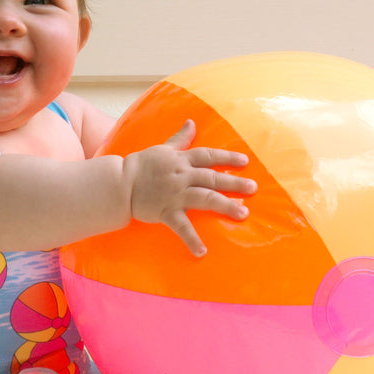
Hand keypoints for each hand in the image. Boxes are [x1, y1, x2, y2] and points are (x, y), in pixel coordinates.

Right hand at [122, 120, 256, 256]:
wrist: (120, 184)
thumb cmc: (142, 165)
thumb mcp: (163, 148)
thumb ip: (180, 138)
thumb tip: (192, 122)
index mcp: (182, 160)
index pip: (209, 156)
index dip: (227, 158)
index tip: (245, 161)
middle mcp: (182, 176)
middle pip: (212, 178)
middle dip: (234, 183)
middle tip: (253, 188)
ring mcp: (175, 195)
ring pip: (204, 199)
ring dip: (225, 206)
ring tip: (243, 213)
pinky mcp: (166, 212)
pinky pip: (181, 227)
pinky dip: (192, 240)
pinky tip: (202, 251)